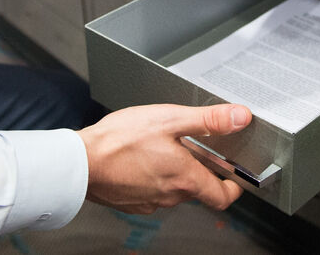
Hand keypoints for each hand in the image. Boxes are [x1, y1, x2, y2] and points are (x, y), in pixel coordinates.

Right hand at [76, 103, 252, 213]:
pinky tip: (140, 158)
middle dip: (198, 169)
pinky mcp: (132, 202)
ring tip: (160, 147)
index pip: (222, 197)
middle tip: (192, 147)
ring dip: (173, 172)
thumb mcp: (169, 119)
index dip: (233, 188)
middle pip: (197, 188)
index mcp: (186, 178)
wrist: (79, 162)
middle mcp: (171, 196)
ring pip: (173, 189)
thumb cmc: (119, 141)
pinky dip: (152, 177)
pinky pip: (152, 191)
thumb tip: (240, 118)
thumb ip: (208, 121)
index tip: (235, 178)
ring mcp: (150, 202)